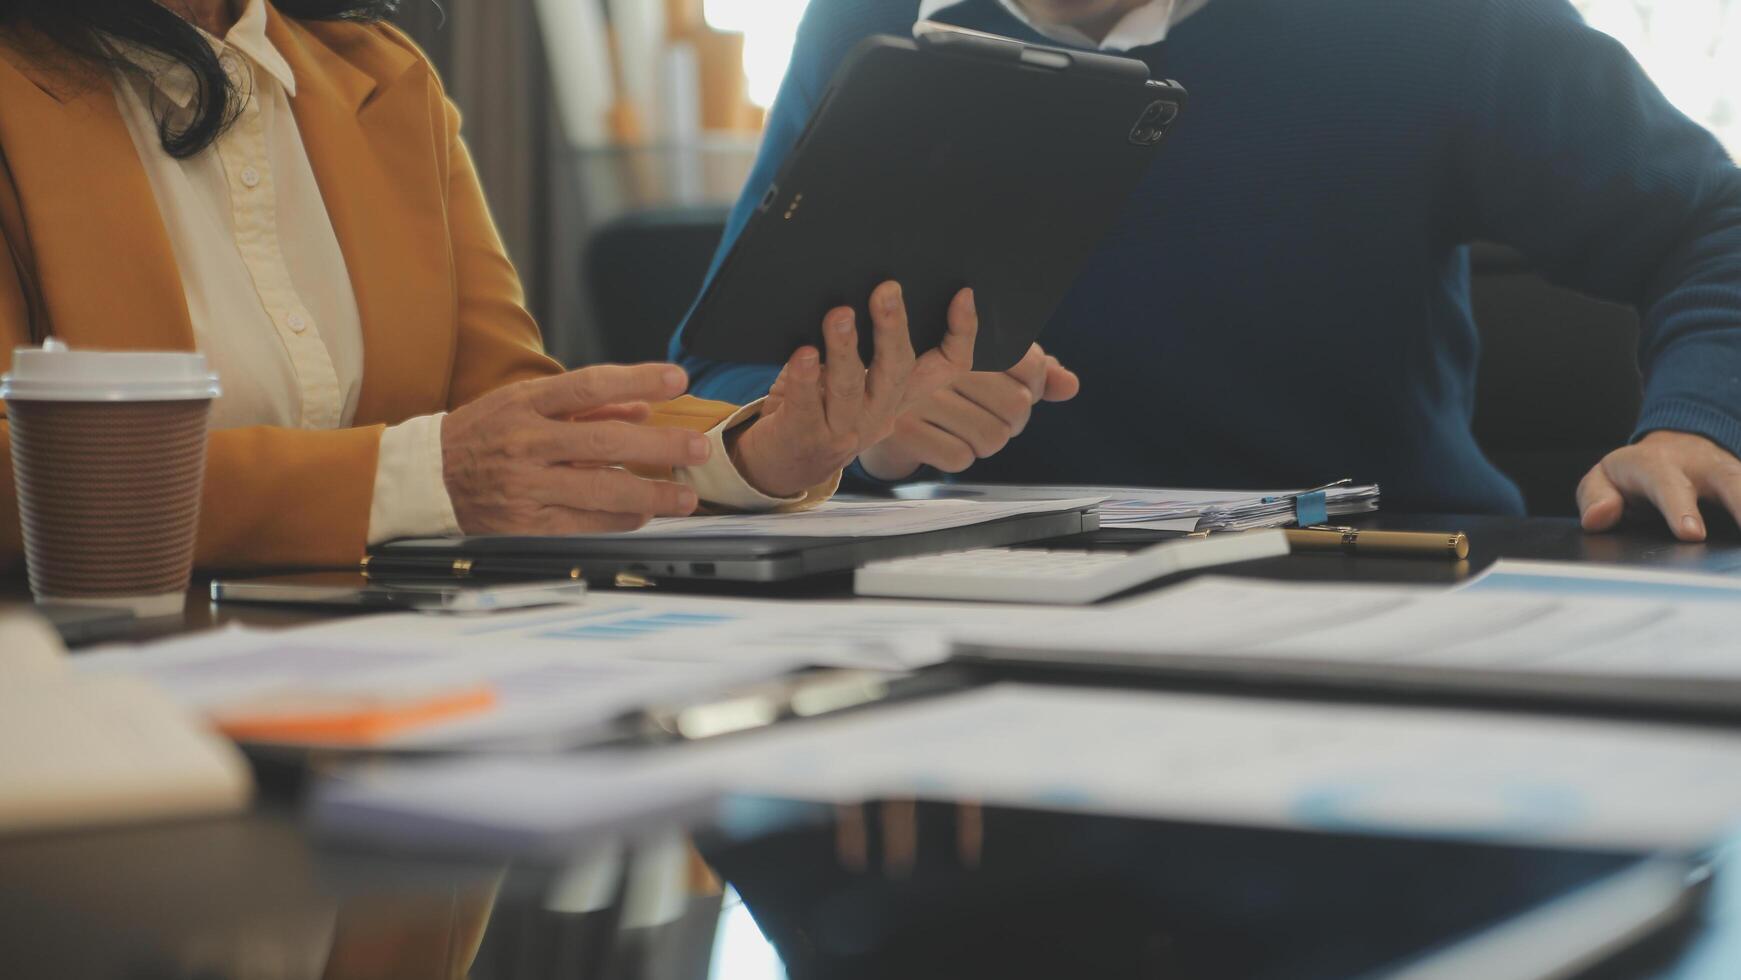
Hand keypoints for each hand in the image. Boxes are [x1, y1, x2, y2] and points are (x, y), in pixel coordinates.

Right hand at [442, 364, 709, 533]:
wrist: (426, 480)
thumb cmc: (482, 436)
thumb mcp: (524, 405)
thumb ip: (585, 406)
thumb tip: (640, 408)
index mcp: (525, 403)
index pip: (590, 385)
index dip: (637, 380)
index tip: (678, 379)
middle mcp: (526, 442)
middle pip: (605, 441)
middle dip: (659, 446)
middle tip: (698, 448)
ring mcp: (525, 485)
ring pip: (600, 489)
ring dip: (651, 494)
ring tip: (685, 496)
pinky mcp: (525, 523)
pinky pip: (584, 523)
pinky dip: (620, 519)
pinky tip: (645, 515)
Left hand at [731, 282, 978, 496]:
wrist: (784, 464)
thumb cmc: (820, 406)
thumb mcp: (855, 382)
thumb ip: (866, 348)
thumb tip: (875, 289)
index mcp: (900, 394)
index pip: (946, 368)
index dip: (961, 333)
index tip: (962, 294)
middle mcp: (880, 413)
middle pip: (897, 371)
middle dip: (893, 329)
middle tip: (887, 291)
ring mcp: (843, 429)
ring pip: (850, 387)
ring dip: (846, 348)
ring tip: (839, 315)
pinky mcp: (804, 436)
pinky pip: (806, 405)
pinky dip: (805, 378)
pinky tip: (803, 354)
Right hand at [859, 342, 1080, 479]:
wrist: (862, 402)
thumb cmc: (932, 383)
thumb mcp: (980, 365)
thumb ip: (1030, 371)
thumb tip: (1070, 386)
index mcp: (961, 338)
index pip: (1029, 365)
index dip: (1036, 383)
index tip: (1024, 387)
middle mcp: (939, 363)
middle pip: (1016, 406)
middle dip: (1014, 420)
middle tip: (996, 415)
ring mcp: (918, 398)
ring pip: (992, 437)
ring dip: (987, 440)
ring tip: (967, 427)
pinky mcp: (902, 430)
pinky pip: (960, 457)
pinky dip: (958, 455)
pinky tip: (944, 439)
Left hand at [1577, 430, 1740, 541]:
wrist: (1675, 447)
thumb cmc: (1635, 473)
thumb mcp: (1604, 479)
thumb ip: (1595, 497)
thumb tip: (1599, 517)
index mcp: (1657, 464)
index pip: (1668, 483)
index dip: (1680, 507)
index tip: (1691, 534)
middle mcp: (1701, 465)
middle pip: (1729, 479)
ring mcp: (1732, 473)